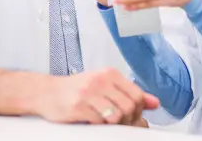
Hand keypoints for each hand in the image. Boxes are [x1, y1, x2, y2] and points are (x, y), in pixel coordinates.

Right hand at [40, 67, 158, 124]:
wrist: (47, 93)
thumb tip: (155, 102)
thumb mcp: (105, 86)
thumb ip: (129, 93)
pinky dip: (99, 126)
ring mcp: (89, 93)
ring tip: (106, 123)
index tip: (131, 117)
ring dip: (114, 125)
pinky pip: (99, 122)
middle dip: (128, 120)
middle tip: (119, 124)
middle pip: (129, 107)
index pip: (137, 95)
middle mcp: (100, 81)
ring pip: (116, 116)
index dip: (138, 111)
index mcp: (110, 74)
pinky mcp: (78, 106)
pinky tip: (93, 122)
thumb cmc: (77, 90)